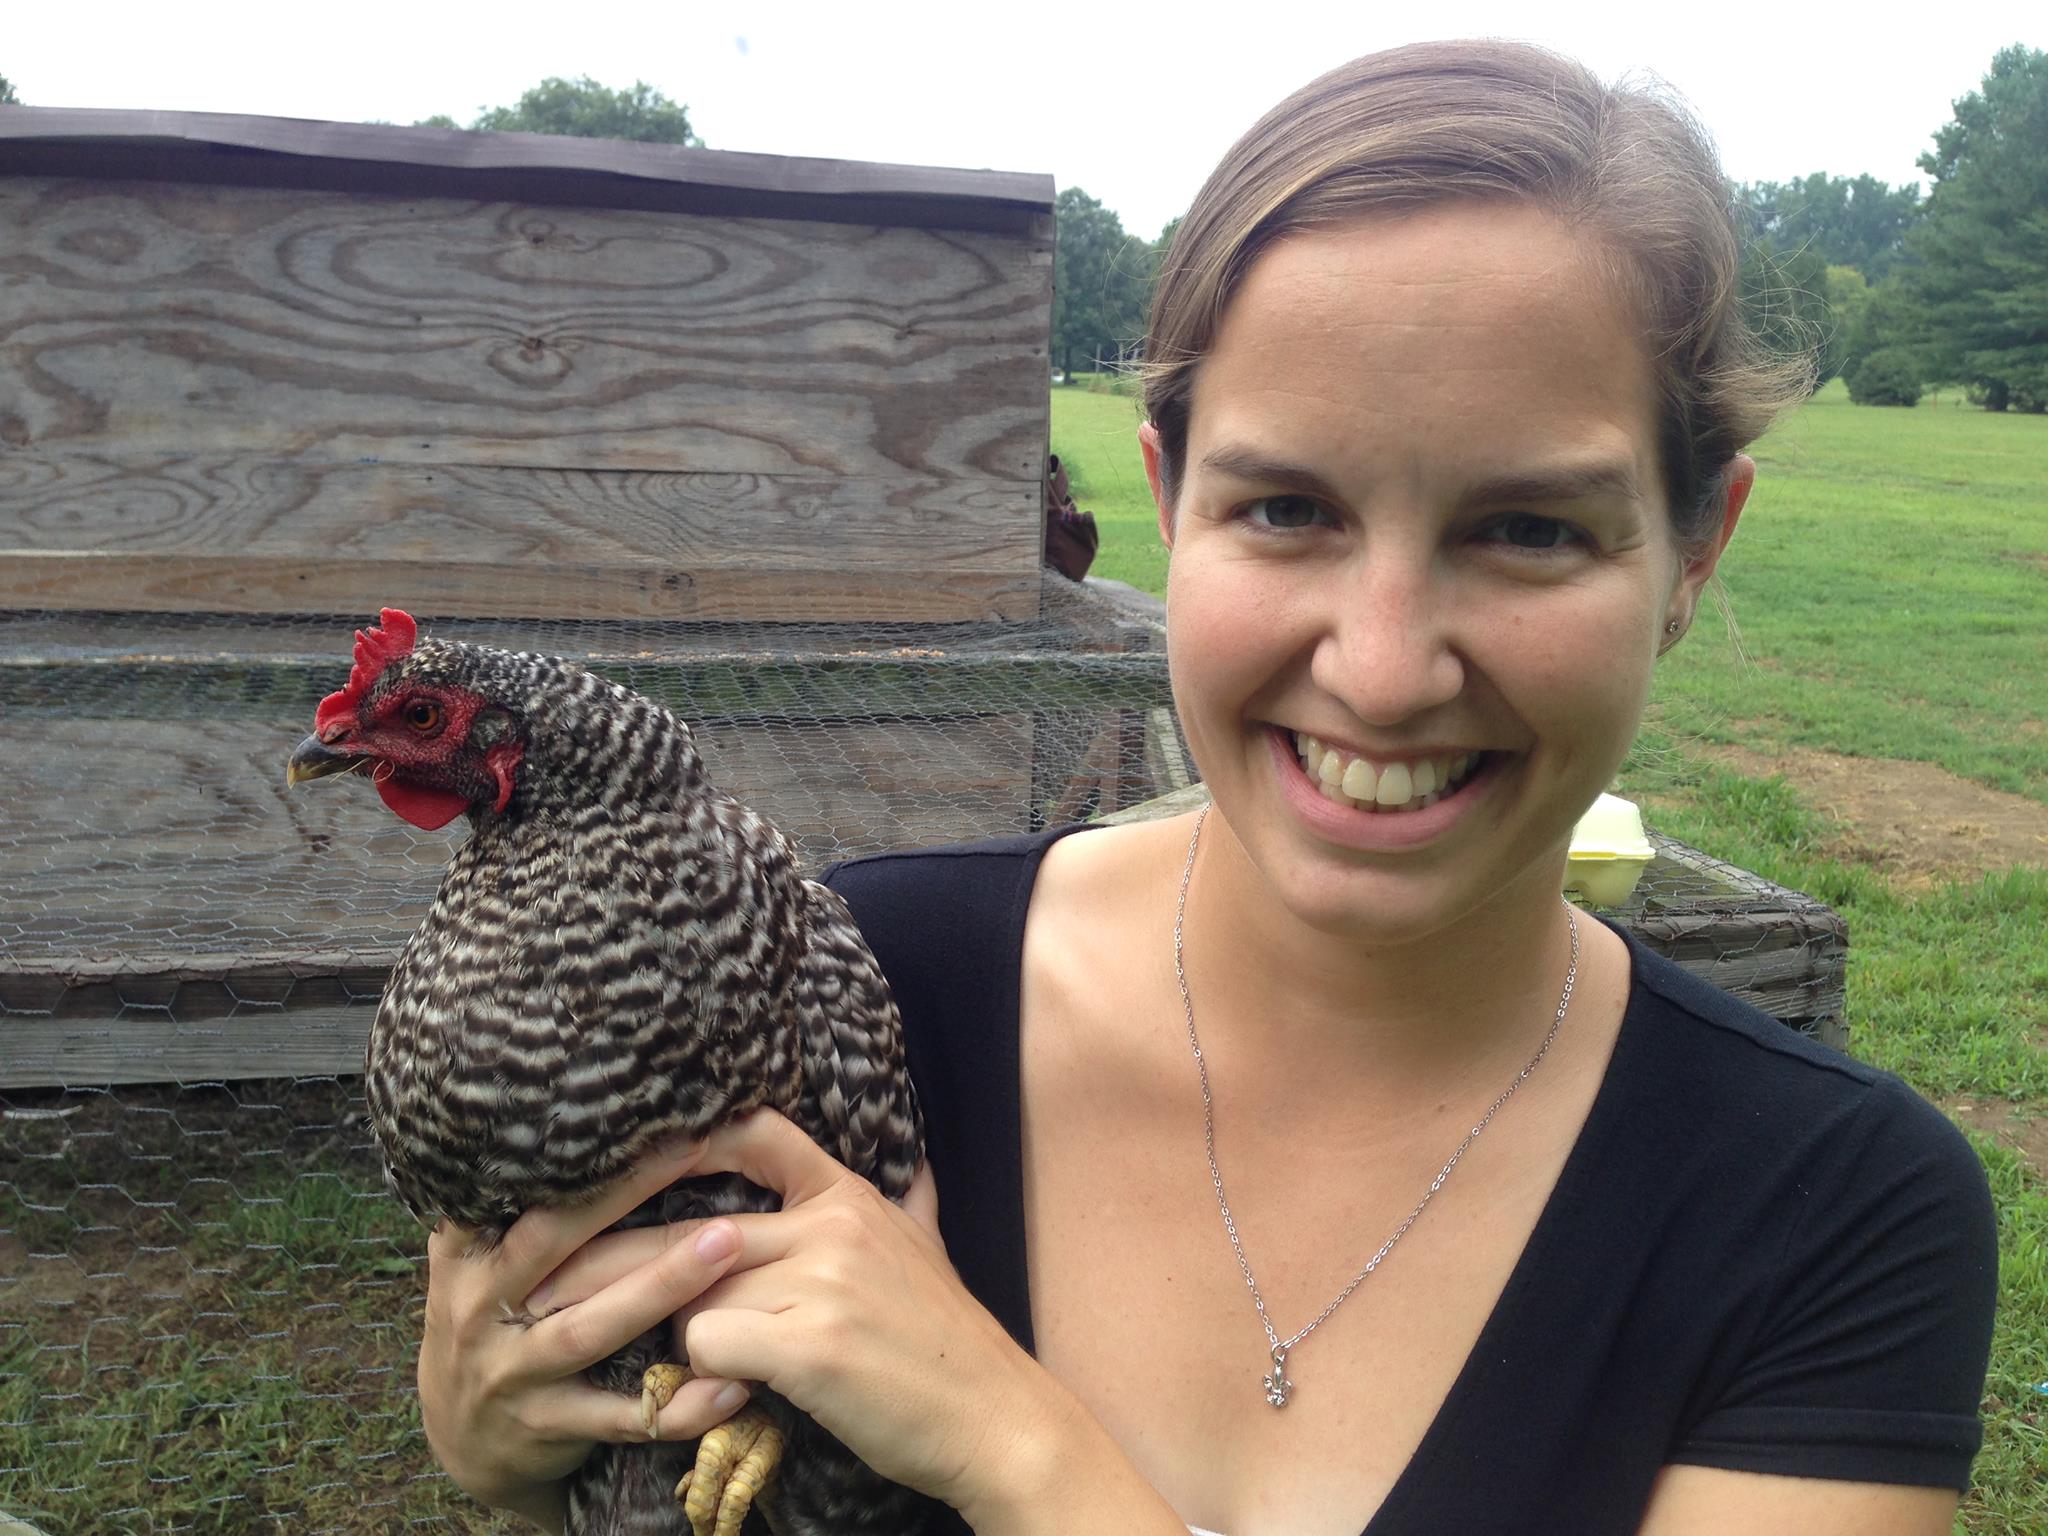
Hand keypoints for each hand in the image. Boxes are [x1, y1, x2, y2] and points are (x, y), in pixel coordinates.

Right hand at [416, 1138, 755, 1528]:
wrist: (458, 1435)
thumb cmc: (492, 1319)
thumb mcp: (474, 1261)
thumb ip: (512, 1205)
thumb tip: (564, 1114)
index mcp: (467, 1254)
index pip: (518, 1194)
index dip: (576, 1155)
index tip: (640, 1112)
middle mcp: (481, 1307)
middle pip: (554, 1243)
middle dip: (626, 1195)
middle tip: (698, 1150)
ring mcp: (513, 1371)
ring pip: (593, 1327)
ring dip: (662, 1287)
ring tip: (729, 1245)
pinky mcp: (547, 1427)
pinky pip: (620, 1415)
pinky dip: (678, 1403)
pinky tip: (733, 1382)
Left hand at [535, 1109, 1071, 1521]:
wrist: (994, 1419)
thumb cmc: (948, 1344)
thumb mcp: (928, 1249)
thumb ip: (906, 1203)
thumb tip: (915, 1160)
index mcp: (850, 1196)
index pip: (754, 1134)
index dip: (683, 1142)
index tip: (625, 1165)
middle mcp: (832, 1224)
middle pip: (690, 1230)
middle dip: (610, 1257)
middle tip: (542, 1281)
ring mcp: (822, 1280)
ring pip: (693, 1294)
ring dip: (675, 1338)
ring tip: (668, 1365)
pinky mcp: (811, 1344)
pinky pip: (710, 1346)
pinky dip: (699, 1378)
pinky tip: (720, 1398)